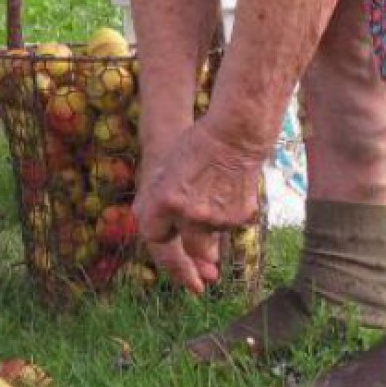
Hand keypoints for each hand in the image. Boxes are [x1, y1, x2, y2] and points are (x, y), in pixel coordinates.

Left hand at [133, 120, 265, 294]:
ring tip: (213, 194)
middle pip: (190, 250)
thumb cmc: (195, 148)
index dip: (161, 231)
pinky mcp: (239, 218)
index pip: (154, 236)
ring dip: (210, 228)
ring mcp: (216, 218)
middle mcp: (190, 214)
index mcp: (166, 201)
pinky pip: (230, 228)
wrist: (235, 136)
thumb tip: (146, 225)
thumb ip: (153, 200)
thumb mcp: (164, 170)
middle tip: (196, 232)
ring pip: (212, 238)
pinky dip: (228, 217)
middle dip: (192, 246)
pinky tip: (229, 193)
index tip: (168, 226)